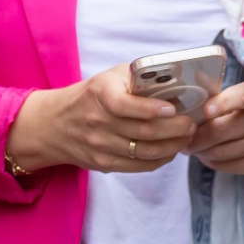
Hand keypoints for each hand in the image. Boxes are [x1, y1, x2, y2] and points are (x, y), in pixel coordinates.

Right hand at [7, 63, 195, 173]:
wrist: (51, 125)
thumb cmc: (88, 97)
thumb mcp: (108, 78)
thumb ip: (139, 78)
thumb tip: (179, 83)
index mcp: (99, 95)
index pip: (126, 105)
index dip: (153, 109)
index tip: (173, 109)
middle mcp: (97, 122)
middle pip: (144, 131)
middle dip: (176, 129)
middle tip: (192, 124)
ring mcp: (99, 146)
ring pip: (146, 151)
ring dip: (173, 146)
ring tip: (186, 138)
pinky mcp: (103, 163)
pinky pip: (138, 166)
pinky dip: (160, 160)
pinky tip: (170, 151)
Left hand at [189, 79, 243, 174]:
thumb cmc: (239, 110)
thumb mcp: (232, 98)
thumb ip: (214, 101)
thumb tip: (184, 114)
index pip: (243, 96)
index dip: (224, 103)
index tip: (205, 110)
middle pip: (223, 130)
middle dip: (198, 138)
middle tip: (185, 141)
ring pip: (225, 151)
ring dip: (203, 152)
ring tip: (194, 149)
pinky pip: (234, 165)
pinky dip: (215, 163)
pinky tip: (207, 158)